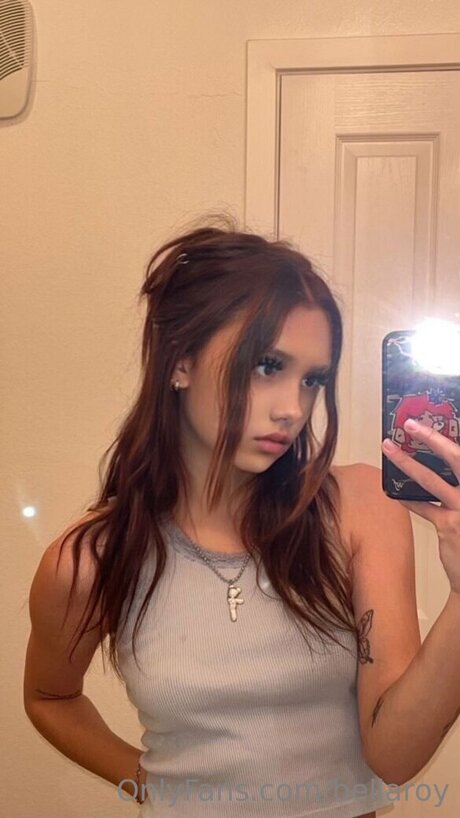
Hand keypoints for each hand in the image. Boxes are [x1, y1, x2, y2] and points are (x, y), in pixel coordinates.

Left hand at [381, 419, 459, 594]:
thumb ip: (458, 483)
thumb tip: (442, 459)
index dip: (449, 436)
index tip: (431, 421)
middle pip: (456, 458)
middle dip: (432, 437)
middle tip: (411, 424)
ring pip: (431, 480)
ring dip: (407, 463)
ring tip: (390, 449)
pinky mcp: (449, 526)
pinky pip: (423, 506)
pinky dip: (407, 498)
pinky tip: (394, 491)